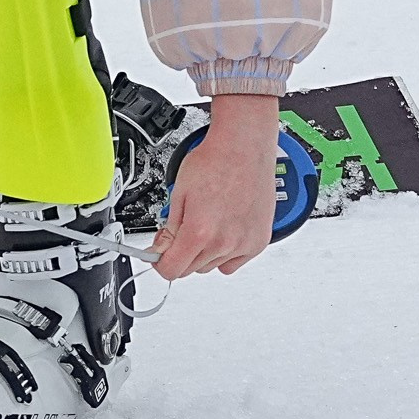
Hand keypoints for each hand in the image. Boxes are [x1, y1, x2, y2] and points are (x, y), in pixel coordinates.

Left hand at [150, 92, 280, 278]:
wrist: (243, 148)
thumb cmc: (214, 163)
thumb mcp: (178, 194)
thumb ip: (169, 229)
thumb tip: (160, 250)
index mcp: (199, 232)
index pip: (172, 270)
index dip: (160, 262)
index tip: (159, 254)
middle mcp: (224, 243)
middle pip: (191, 269)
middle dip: (181, 253)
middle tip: (181, 229)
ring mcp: (244, 244)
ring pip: (212, 266)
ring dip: (204, 253)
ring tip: (207, 223)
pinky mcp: (259, 241)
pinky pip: (234, 262)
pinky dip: (226, 253)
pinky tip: (223, 230)